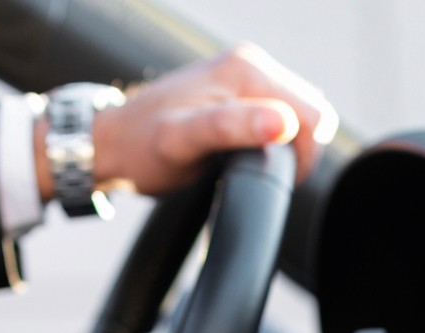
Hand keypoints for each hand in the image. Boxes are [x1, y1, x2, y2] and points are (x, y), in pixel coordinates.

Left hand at [36, 44, 337, 199]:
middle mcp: (249, 63)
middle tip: (253, 173)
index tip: (268, 178)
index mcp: (245, 70)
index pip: (311, 115)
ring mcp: (246, 73)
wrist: (113, 142)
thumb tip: (280, 124)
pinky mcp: (241, 88)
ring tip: (244, 162)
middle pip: (310, 112)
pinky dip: (273, 137)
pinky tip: (244, 149)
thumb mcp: (183, 143)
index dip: (300, 157)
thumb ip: (232, 130)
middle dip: (294, 150)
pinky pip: (281, 114)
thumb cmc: (143, 150)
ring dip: (285, 145)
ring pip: (298, 115)